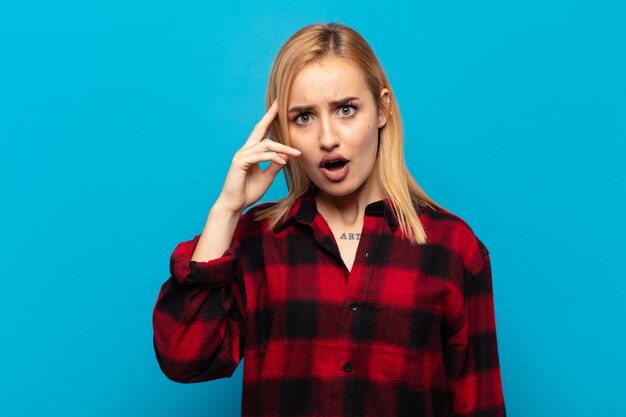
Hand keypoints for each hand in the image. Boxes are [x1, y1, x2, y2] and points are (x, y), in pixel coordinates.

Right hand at [215, 99, 301, 213]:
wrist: (234, 204)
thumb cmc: (248, 191)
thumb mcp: (267, 177)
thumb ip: (275, 165)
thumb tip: (286, 156)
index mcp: (251, 152)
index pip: (262, 132)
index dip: (270, 118)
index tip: (278, 106)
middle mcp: (245, 150)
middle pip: (260, 129)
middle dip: (270, 115)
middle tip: (281, 103)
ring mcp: (241, 155)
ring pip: (266, 145)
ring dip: (283, 148)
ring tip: (296, 153)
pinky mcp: (240, 163)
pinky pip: (260, 156)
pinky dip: (273, 157)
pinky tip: (283, 161)